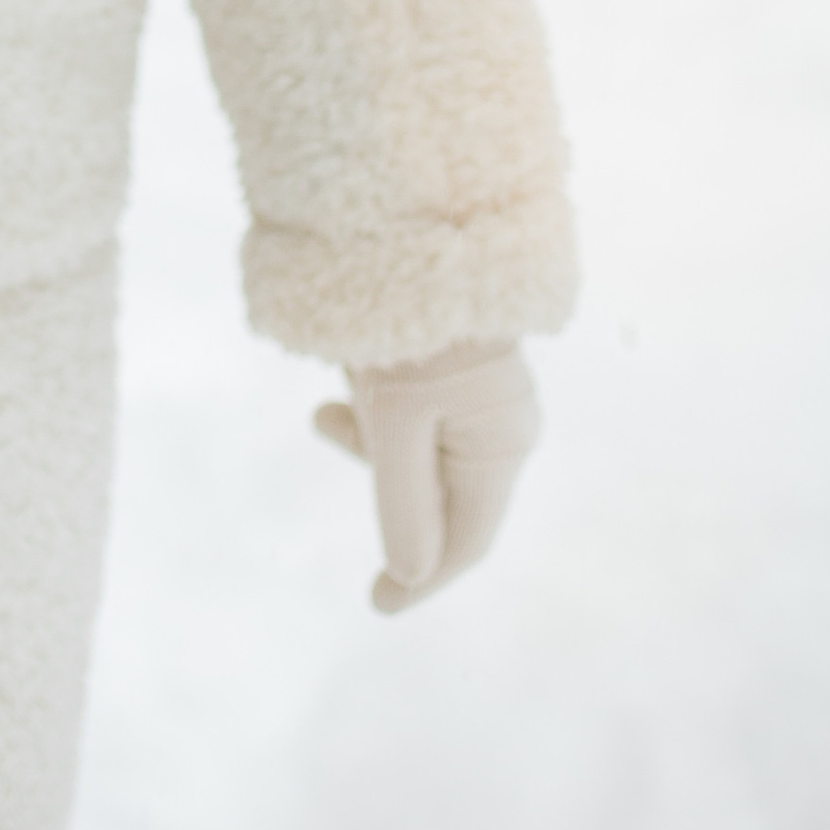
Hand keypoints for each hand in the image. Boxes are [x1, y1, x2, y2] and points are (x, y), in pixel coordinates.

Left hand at [312, 337, 540, 613]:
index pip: (465, 544)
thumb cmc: (408, 331)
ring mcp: (481, 396)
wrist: (416, 225)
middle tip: (328, 427)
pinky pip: (414, 412)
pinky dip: (376, 408)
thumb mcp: (396, 424)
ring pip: (419, 451)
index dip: (421, 580)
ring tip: (332, 391)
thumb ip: (404, 507)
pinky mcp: (454, 366)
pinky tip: (342, 376)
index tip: (377, 605)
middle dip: (386, 485)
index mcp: (501, 449)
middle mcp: (501, 426)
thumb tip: (411, 574)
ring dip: (370, 437)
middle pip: (441, 498)